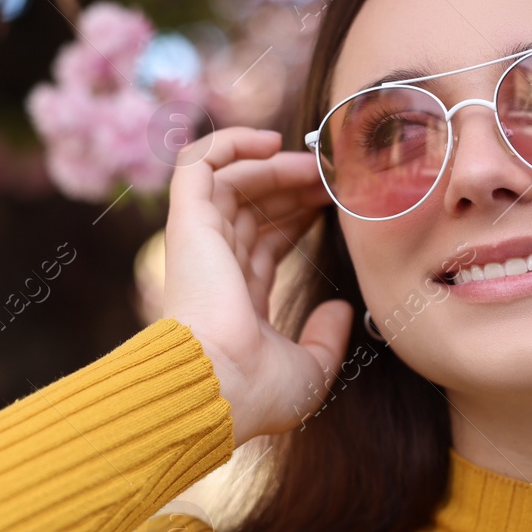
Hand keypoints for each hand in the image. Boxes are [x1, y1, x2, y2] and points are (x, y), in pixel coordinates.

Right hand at [162, 127, 354, 445]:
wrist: (218, 385)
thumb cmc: (257, 390)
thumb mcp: (310, 368)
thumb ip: (326, 338)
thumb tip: (342, 310)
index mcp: (236, 300)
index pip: (265, 243)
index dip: (299, 217)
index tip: (336, 204)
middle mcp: (215, 267)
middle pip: (253, 209)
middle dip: (294, 187)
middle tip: (335, 178)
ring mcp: (199, 242)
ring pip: (233, 182)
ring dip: (275, 166)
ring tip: (316, 164)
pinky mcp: (189, 220)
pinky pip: (198, 164)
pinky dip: (231, 143)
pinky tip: (273, 141)